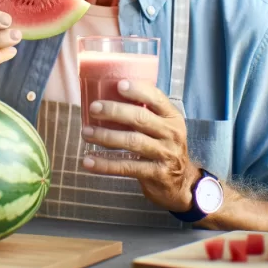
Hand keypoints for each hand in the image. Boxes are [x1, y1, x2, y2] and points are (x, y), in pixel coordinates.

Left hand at [80, 80, 200, 212]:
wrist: (181, 182)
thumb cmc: (164, 146)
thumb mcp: (164, 127)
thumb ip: (146, 112)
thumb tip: (110, 93)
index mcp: (172, 117)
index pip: (157, 99)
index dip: (138, 90)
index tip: (119, 85)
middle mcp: (171, 134)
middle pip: (141, 118)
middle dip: (115, 111)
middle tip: (94, 108)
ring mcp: (164, 154)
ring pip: (132, 142)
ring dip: (106, 136)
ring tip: (86, 133)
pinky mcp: (155, 173)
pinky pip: (127, 167)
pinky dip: (105, 164)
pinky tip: (88, 161)